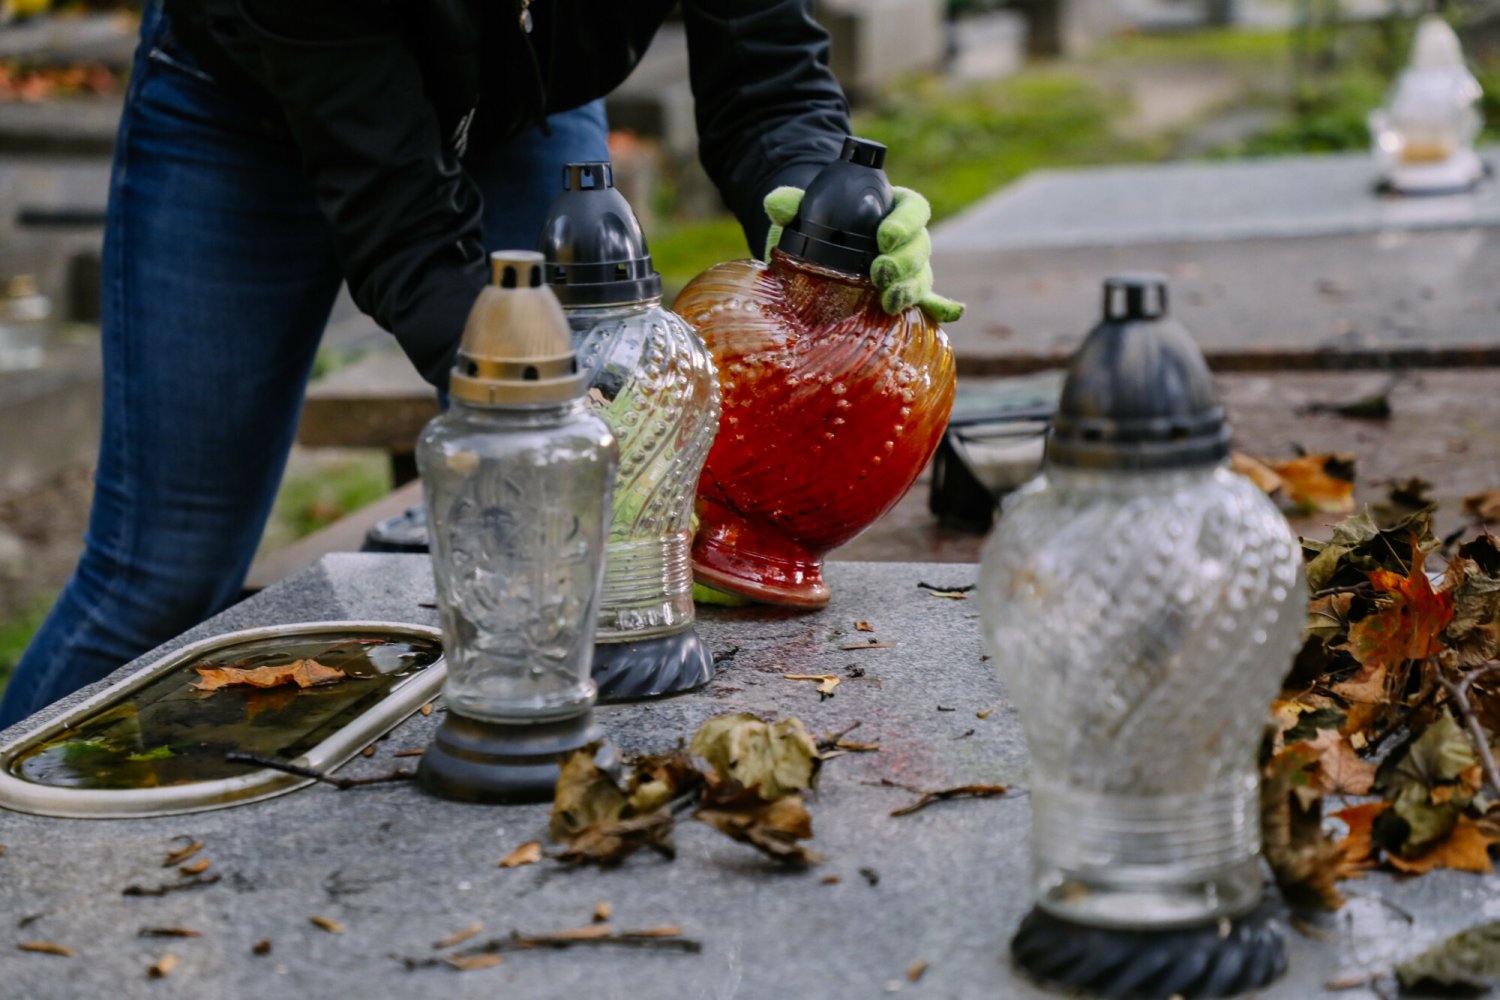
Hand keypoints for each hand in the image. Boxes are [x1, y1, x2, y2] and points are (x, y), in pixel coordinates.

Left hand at [762, 185, 964, 322]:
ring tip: (888, 301)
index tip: (883, 236)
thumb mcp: (806, 208)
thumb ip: (793, 202)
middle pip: (921, 246)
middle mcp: (908, 238)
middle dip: (904, 262)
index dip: (905, 223)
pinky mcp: (902, 293)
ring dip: (909, 289)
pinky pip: (926, 301)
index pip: (913, 209)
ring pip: (922, 276)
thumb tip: (775, 205)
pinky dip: (939, 308)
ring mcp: (909, 268)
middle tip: (879, 273)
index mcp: (893, 207)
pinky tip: (945, 315)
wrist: (817, 249)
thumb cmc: (820, 220)